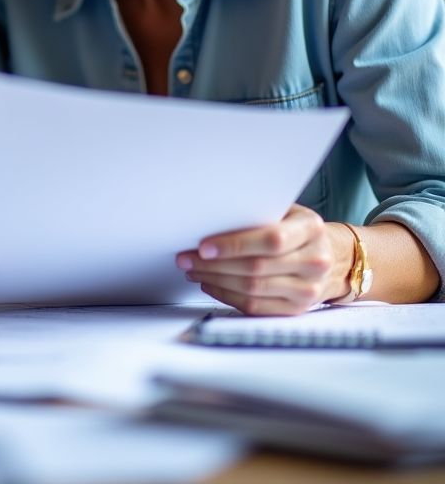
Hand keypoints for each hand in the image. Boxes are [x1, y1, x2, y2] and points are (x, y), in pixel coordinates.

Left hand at [176, 204, 346, 314]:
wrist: (332, 255)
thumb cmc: (295, 226)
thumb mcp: (284, 209)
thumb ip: (256, 211)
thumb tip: (209, 215)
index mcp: (311, 229)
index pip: (271, 240)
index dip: (234, 244)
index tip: (203, 246)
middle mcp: (315, 261)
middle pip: (257, 267)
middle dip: (214, 264)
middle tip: (186, 258)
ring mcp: (309, 289)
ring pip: (253, 289)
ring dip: (215, 280)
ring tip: (192, 270)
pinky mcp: (297, 308)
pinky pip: (256, 307)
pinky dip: (227, 295)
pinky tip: (210, 283)